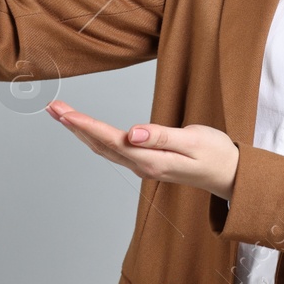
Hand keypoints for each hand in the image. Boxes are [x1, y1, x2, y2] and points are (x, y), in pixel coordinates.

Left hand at [46, 100, 239, 200]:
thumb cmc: (216, 154)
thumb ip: (162, 136)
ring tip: (62, 114)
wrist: (231, 175)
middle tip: (52, 107)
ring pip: (104, 148)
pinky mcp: (147, 162)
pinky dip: (95, 137)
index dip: (85, 125)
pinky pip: (114, 150)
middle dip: (74, 125)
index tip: (64, 112)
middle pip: (99, 144)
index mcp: (151, 160)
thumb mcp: (194, 141)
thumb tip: (133, 132)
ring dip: (81, 131)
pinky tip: (87, 130)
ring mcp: (143, 166)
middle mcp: (142, 165)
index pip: (110, 139)